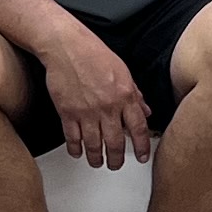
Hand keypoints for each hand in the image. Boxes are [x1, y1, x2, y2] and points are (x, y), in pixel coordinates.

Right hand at [43, 27, 153, 168]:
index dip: (142, 146)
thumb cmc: (93, 53)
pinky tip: (78, 153)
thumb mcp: (123, 71)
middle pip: (115, 143)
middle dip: (117, 159)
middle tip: (116, 165)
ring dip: (96, 158)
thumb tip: (145, 110)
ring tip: (98, 162)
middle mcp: (107, 107)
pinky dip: (75, 149)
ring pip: (93, 145)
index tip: (142, 156)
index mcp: (124, 96)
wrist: (66, 47)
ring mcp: (86, 112)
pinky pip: (72, 138)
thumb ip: (135, 94)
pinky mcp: (67, 113)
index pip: (138, 128)